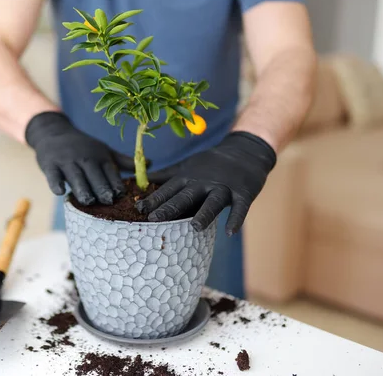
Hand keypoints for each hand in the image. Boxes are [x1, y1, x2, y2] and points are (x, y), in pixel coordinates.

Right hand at [25, 112, 135, 204]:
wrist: (53, 132)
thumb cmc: (82, 146)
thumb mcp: (103, 150)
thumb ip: (123, 161)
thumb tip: (151, 163)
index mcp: (100, 156)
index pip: (110, 171)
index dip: (115, 183)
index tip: (122, 195)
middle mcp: (84, 157)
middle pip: (94, 174)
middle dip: (101, 187)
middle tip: (108, 201)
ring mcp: (66, 161)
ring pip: (75, 176)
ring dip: (82, 188)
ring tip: (88, 201)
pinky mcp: (50, 164)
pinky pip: (53, 175)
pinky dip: (56, 182)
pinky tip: (60, 192)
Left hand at [135, 131, 276, 234]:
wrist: (245, 151)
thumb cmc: (210, 164)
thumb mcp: (186, 167)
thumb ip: (164, 176)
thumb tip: (137, 181)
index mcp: (188, 177)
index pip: (168, 190)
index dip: (154, 199)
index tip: (138, 208)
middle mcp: (204, 182)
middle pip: (186, 196)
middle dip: (170, 207)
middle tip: (154, 219)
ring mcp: (224, 188)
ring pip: (213, 202)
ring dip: (204, 214)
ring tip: (195, 228)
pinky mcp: (243, 193)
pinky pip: (240, 208)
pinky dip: (236, 219)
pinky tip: (230, 232)